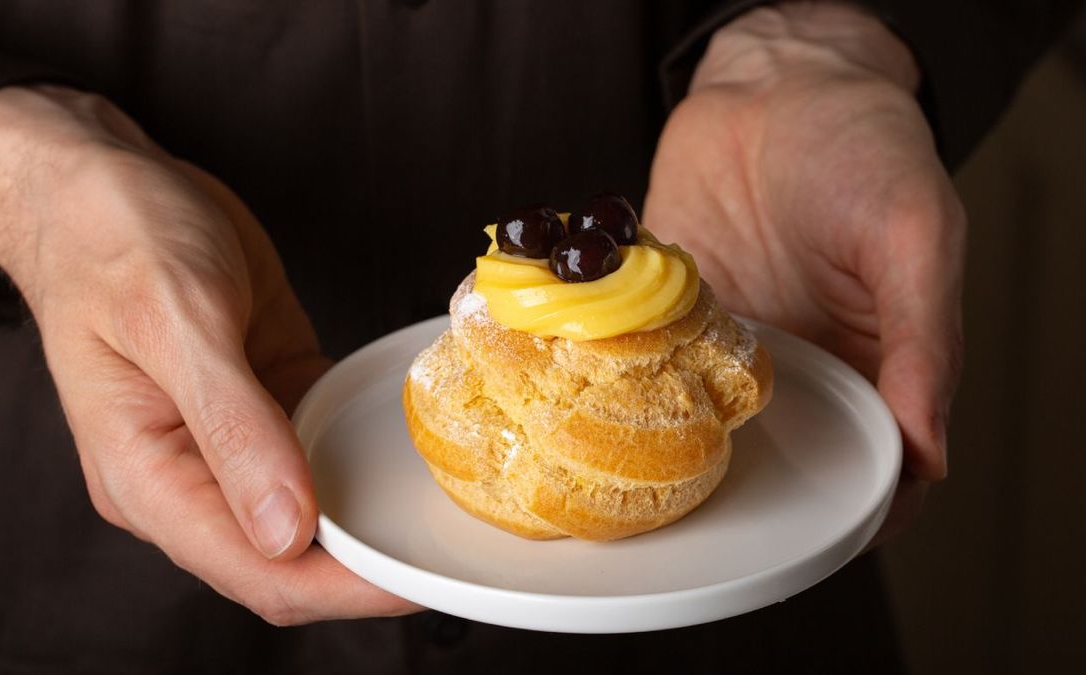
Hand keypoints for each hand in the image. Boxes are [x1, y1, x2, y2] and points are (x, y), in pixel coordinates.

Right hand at [0, 85, 420, 622]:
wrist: (100, 185)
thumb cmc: (111, 238)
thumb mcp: (176, 318)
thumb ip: (232, 427)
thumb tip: (287, 531)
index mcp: (147, 478)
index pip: (256, 571)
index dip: (342, 587)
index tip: (417, 579)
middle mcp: (187, 477)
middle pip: (289, 561)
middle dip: (368, 568)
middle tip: (454, 552)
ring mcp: (229, 445)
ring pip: (312, 515)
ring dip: (375, 520)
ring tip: (454, 518)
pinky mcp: (265, 404)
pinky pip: (322, 451)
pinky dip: (365, 461)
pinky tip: (417, 457)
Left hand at [643, 2, 964, 545]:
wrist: (774, 85)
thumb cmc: (863, 147)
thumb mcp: (913, 233)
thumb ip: (925, 338)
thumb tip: (931, 450)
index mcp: (875, 361)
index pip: (875, 463)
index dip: (854, 509)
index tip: (812, 542)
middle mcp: (802, 365)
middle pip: (783, 458)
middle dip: (749, 495)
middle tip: (705, 524)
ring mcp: (731, 346)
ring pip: (705, 426)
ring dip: (675, 452)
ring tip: (641, 481)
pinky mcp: (672, 316)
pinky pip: (646, 367)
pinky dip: (625, 388)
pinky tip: (598, 410)